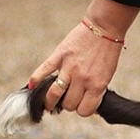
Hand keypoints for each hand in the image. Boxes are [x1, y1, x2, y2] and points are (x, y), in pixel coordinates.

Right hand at [29, 0, 138, 115]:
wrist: (105, 28)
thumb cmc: (108, 52)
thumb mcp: (107, 74)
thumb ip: (96, 89)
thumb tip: (85, 103)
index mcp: (98, 85)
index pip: (85, 110)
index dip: (82, 110)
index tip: (82, 105)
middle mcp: (83, 79)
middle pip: (69, 104)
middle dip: (69, 104)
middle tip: (69, 99)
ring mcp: (70, 68)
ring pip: (54, 94)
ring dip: (50, 101)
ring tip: (48, 104)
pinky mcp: (59, 56)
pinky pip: (43, 71)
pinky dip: (35, 80)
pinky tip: (31, 86)